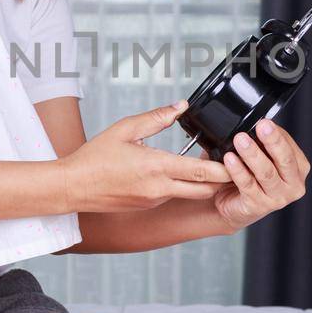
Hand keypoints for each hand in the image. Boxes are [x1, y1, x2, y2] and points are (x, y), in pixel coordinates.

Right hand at [59, 101, 231, 211]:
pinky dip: (181, 186)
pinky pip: (172, 196)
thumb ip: (157, 117)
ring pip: (190, 194)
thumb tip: (181, 107)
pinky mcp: (148, 206)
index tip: (238, 159)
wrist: (74, 187)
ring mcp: (154, 200)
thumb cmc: (94, 158)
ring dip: (201, 183)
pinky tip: (174, 171)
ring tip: (206, 164)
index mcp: (156, 167)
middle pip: (205, 189)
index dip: (225, 168)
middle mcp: (159, 188)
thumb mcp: (125, 129)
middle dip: (222, 180)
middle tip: (232, 164)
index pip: (201, 172)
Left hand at [211, 119, 309, 230]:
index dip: (277, 134)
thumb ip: (262, 141)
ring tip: (240, 139)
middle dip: (273, 141)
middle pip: (285, 160)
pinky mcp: (258, 207)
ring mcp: (278, 198)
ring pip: (266, 173)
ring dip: (252, 154)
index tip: (264, 121)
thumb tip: (257, 122)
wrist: (232, 203)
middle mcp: (294, 185)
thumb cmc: (250, 174)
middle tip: (261, 126)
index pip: (290, 147)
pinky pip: (248, 185)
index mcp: (299, 168)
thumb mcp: (261, 154)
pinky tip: (229, 159)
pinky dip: (238, 171)